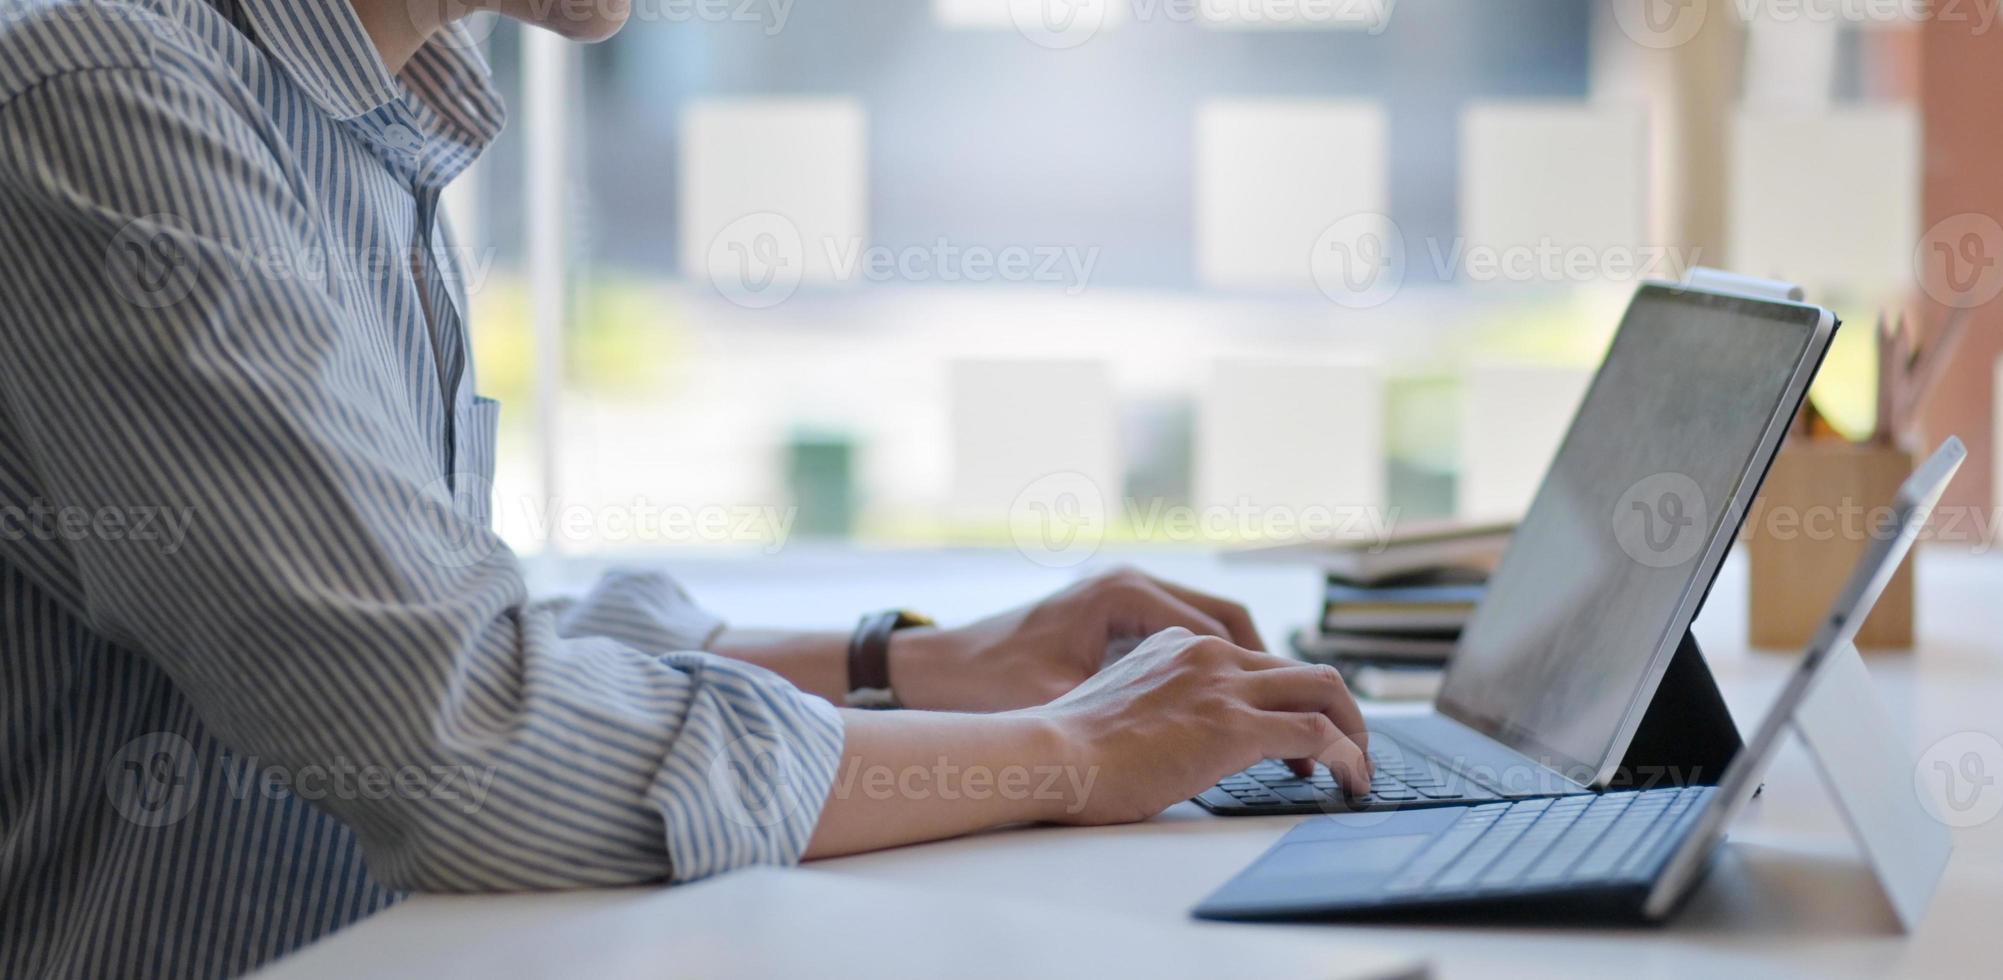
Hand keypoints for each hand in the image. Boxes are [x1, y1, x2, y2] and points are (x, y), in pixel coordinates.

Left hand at [888, 569, 1265, 712]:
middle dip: (1270, 669)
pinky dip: (1212, 666)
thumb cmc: (991, 682)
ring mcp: (1123, 595)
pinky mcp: (1113, 615)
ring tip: (1275, 717)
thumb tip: (1190, 736)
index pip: (1225, 628)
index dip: (1267, 675)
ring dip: (1244, 667)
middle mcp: (1131, 583)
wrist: (937, 665)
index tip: (1300, 712)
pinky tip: (1222, 709)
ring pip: (1211, 626)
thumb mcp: (1060, 701)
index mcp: (1125, 594)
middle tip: (1307, 716)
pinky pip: (1184, 634)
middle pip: (1230, 620)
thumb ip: (1125, 711)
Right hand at [1027, 627, 1370, 824]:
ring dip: (1353, 730)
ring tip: (1358, 769)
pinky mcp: (1235, 726)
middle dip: (1336, 709)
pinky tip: (1350, 782)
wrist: (1048, 755)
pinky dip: (1347, 757)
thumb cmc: (1067, 748)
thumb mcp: (1119, 706)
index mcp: (1177, 645)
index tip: (1297, 734)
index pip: (1256, 661)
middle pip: (1302, 669)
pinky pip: (1318, 734)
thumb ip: (1157, 706)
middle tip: (1345, 748)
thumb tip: (1176, 742)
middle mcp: (1207, 654)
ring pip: (1324, 689)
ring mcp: (1224, 686)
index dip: (1288, 698)